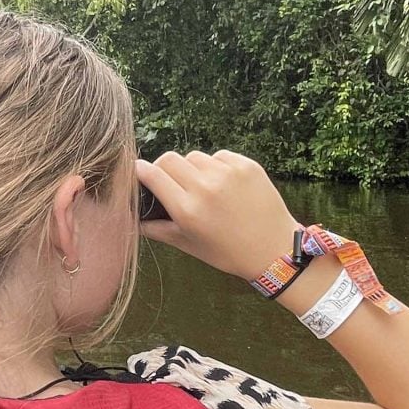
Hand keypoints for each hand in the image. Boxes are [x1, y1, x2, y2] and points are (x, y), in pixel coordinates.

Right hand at [135, 150, 299, 280]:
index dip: (140, 170)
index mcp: (187, 210)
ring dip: (192, 168)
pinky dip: (215, 166)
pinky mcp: (246, 166)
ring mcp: (227, 174)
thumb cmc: (228, 252)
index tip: (138, 171)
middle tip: (170, 180)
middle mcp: (205, 188)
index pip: (153, 175)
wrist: (274, 250)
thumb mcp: (189, 245)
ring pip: (194, 156)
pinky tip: (223, 184)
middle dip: (164, 168)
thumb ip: (158, 229)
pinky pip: (219, 156)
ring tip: (201, 185)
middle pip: (170, 159)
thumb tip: (134, 220)